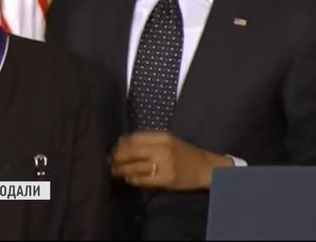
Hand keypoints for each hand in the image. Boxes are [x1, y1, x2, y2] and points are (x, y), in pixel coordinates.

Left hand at [110, 131, 231, 189]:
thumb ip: (148, 141)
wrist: (205, 168)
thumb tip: (122, 142)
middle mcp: (162, 149)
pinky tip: (129, 179)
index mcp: (162, 137)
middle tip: (110, 162)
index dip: (120, 144)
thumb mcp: (168, 141)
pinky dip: (132, 179)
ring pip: (134, 167)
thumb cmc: (184, 153)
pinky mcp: (165, 179)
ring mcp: (164, 165)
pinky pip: (142, 180)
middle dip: (116, 157)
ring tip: (115, 172)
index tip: (114, 148)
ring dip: (121, 170)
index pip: (134, 138)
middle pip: (130, 152)